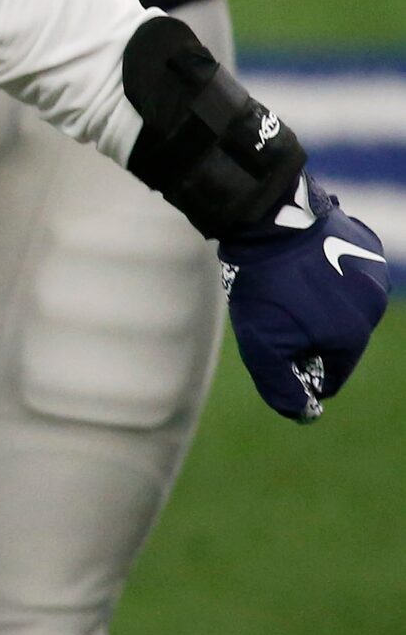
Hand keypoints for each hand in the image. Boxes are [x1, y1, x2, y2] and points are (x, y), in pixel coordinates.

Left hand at [218, 177, 388, 422]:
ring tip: (289, 284)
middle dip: (310, 335)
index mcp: (353, 337)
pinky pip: (348, 273)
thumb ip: (280, 387)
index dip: (298, 367)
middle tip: (277, 310)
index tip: (276, 344)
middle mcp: (374, 308)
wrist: (266, 220)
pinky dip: (329, 273)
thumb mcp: (260, 345)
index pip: (330, 375)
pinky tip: (303, 261)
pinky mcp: (367, 247)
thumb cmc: (261, 285)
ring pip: (345, 306)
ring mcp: (374, 275)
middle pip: (339, 341)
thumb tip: (304, 414)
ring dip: (320, 304)